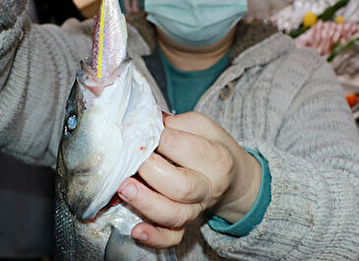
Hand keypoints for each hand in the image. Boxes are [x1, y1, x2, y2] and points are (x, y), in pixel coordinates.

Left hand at [117, 112, 261, 248]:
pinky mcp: (186, 224)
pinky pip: (172, 237)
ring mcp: (197, 209)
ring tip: (125, 187)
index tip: (139, 130)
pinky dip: (155, 238)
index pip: (185, 147)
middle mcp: (209, 187)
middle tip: (131, 158)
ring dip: (147, 203)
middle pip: (181, 185)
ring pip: (175, 214)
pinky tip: (137, 230)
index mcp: (216, 158)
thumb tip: (146, 122)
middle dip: (150, 171)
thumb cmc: (212, 146)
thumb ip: (177, 124)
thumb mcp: (202, 127)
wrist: (233, 178)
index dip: (158, 138)